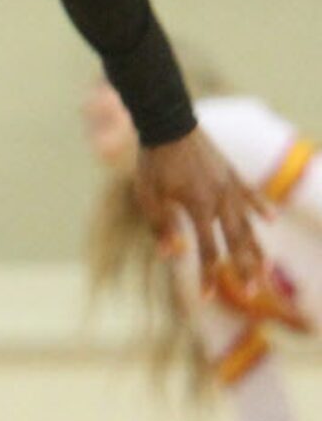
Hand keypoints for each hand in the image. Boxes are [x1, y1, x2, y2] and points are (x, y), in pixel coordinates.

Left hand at [135, 124, 265, 286]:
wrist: (168, 123)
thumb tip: (171, 255)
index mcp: (199, 207)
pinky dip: (261, 208)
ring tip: (267, 268)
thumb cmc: (153, 162)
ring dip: (257, 248)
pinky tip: (271, 221)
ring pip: (248, 223)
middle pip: (237, 242)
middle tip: (255, 293)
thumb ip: (161, 228)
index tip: (206, 297)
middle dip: (245, 270)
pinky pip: (250, 194)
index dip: (207, 276)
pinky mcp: (231, 173)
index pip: (207, 251)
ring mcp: (230, 185)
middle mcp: (221, 199)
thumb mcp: (149, 198)